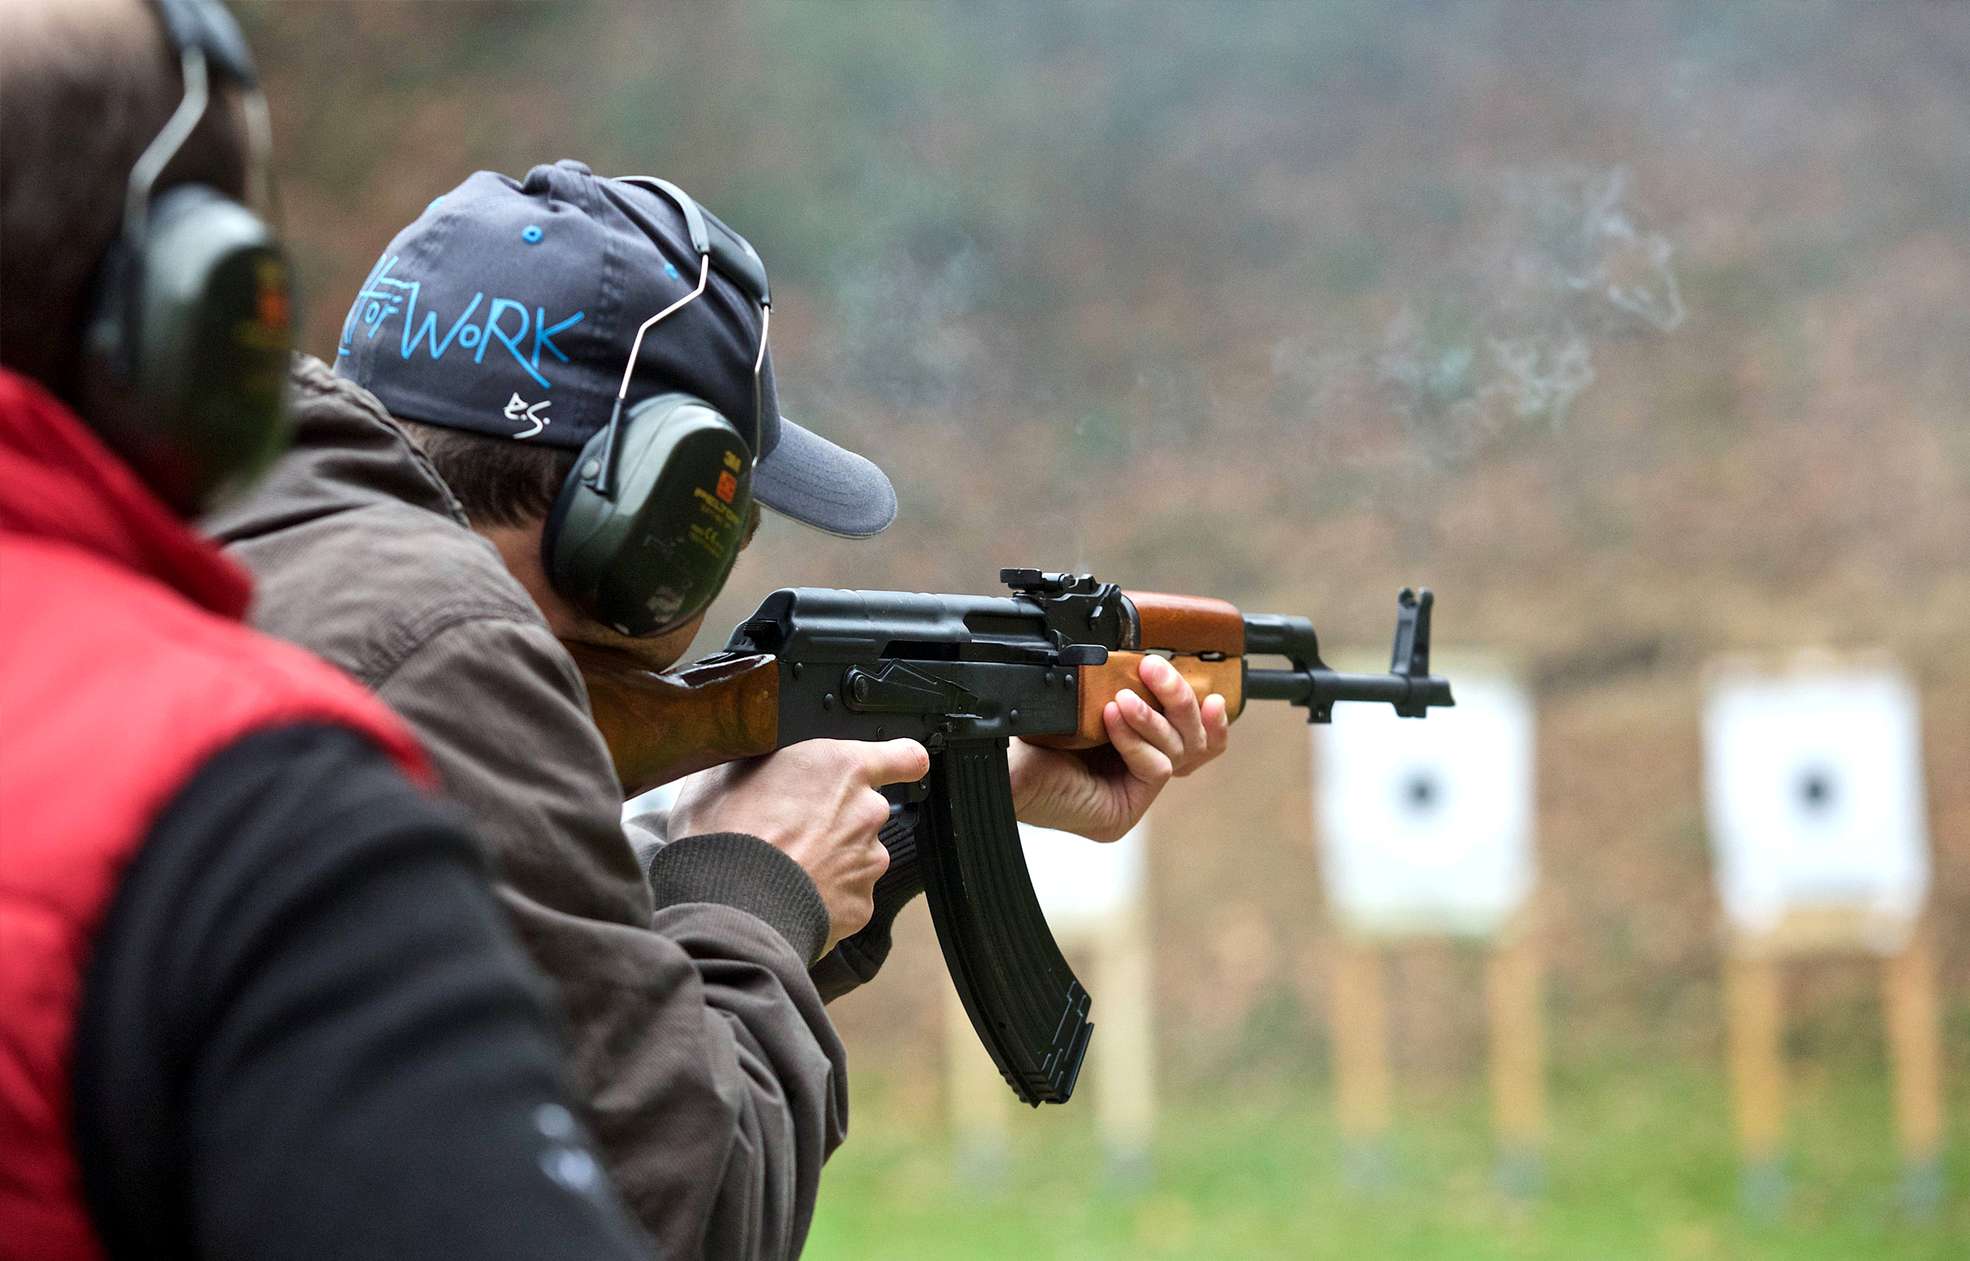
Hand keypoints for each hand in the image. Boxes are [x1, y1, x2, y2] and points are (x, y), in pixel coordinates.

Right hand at [666, 738, 929, 952]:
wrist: (729, 903)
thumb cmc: (725, 833)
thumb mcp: (727, 772)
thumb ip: (760, 762)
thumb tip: (746, 761)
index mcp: (841, 767)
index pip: (904, 756)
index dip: (899, 763)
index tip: (896, 768)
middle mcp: (866, 812)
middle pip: (866, 812)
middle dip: (838, 822)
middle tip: (792, 833)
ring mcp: (868, 861)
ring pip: (857, 857)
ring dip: (831, 862)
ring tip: (784, 871)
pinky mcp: (861, 906)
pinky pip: (847, 898)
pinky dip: (825, 900)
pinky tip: (790, 898)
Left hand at [1006, 654, 1230, 841]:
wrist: (993, 763)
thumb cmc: (1025, 734)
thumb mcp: (1081, 702)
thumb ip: (1116, 688)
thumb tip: (1147, 659)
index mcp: (1128, 752)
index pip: (1188, 738)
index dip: (1206, 717)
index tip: (1212, 692)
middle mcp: (1132, 778)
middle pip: (1191, 743)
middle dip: (1181, 700)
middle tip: (1154, 668)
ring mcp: (1128, 798)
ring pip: (1178, 754)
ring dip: (1155, 718)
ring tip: (1125, 697)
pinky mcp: (1120, 814)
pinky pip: (1156, 770)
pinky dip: (1137, 739)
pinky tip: (1112, 719)